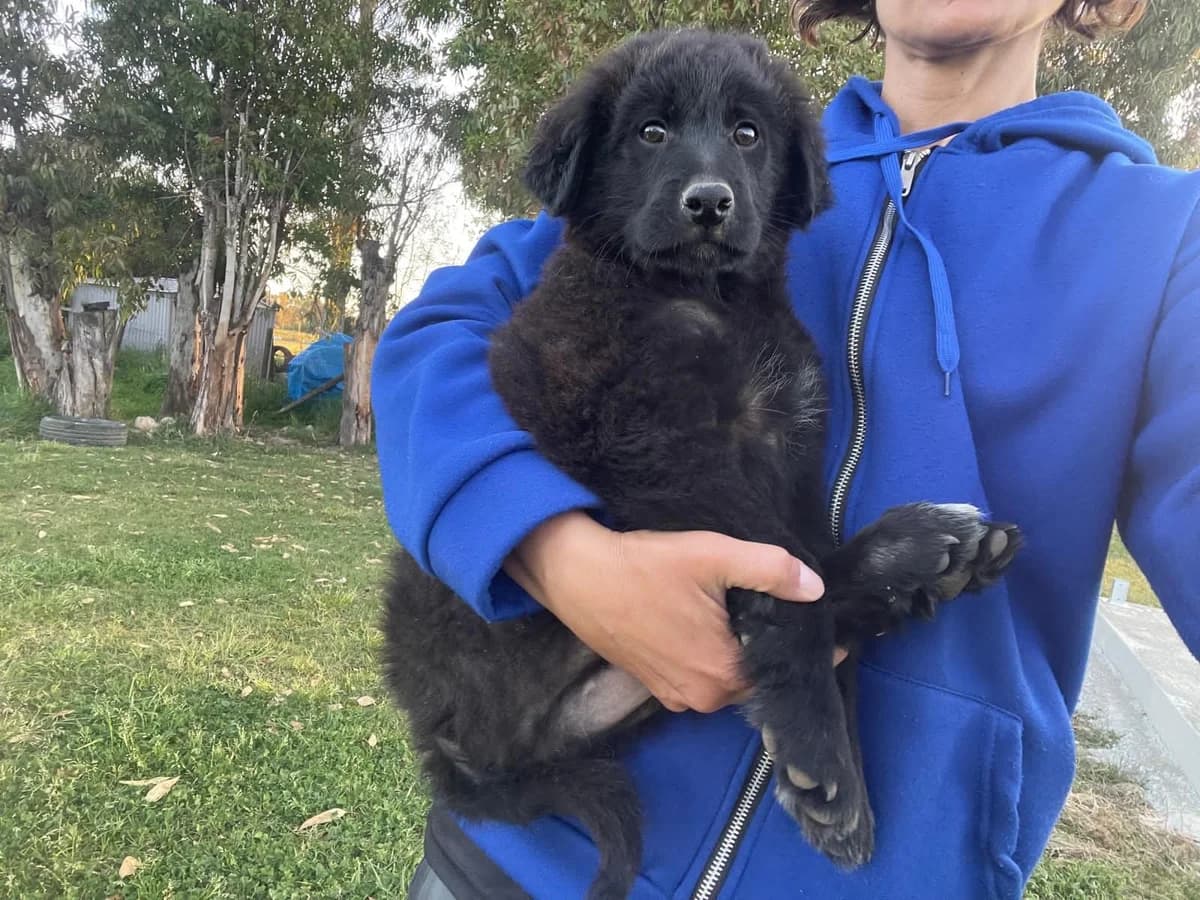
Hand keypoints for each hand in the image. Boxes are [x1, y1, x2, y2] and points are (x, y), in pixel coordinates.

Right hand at [504, 511, 842, 714]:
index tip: (824, 627)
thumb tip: (816, 588)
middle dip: (771, 646)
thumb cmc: (645, 565)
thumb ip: (771, 570)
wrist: (576, 576)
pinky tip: (708, 624)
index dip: (807, 646)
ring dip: (740, 651)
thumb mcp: (713, 555)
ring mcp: (677, 696)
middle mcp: (705, 697)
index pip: (787, 669)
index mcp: (725, 673)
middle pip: (758, 674)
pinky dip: (712, 655)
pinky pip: (701, 675)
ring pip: (729, 675)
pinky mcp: (655, 687)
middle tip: (782, 608)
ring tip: (744, 613)